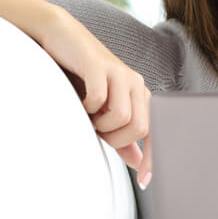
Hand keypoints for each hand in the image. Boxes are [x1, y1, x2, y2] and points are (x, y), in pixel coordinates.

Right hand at [38, 9, 152, 186]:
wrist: (61, 37)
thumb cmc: (81, 77)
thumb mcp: (104, 110)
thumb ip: (121, 135)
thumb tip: (138, 162)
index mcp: (141, 95)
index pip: (156, 131)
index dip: (153, 157)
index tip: (145, 181)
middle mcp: (136, 83)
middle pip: (141, 127)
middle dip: (117, 139)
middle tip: (97, 131)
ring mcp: (120, 73)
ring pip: (123, 117)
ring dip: (100, 125)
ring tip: (87, 115)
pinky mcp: (99, 65)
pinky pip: (100, 99)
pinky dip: (88, 108)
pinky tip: (80, 102)